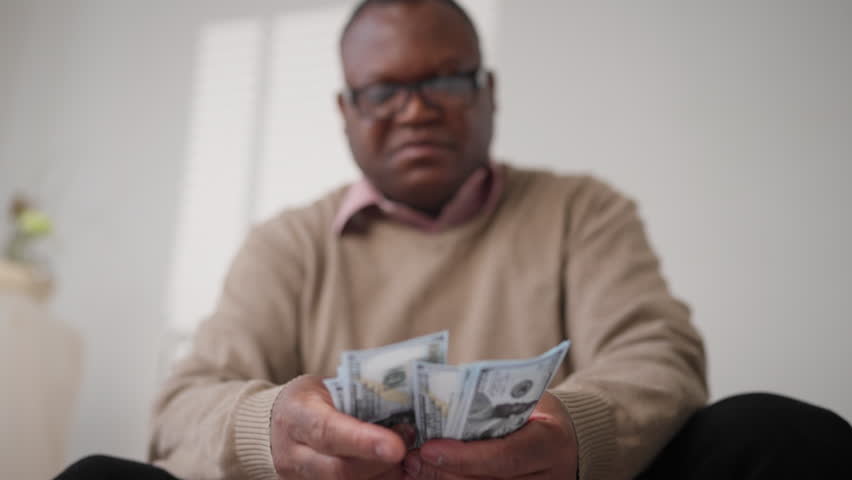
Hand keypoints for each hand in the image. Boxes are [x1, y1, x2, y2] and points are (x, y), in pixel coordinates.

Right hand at [270, 375, 407, 478]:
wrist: (278, 422)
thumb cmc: (312, 398)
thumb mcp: (330, 387)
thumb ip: (361, 399)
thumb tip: (408, 406)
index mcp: (296, 415)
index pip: (329, 432)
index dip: (364, 442)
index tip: (397, 447)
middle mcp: (292, 453)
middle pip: (339, 470)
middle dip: (380, 464)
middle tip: (406, 448)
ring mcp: (298, 478)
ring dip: (381, 475)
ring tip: (400, 457)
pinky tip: (388, 469)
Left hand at [402, 392, 577, 479]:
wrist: (569, 440)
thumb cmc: (538, 412)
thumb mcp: (522, 400)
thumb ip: (487, 404)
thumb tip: (435, 400)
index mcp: (551, 443)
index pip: (505, 457)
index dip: (464, 457)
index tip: (429, 448)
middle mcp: (549, 477)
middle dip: (444, 472)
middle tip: (410, 459)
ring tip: (415, 467)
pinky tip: (433, 474)